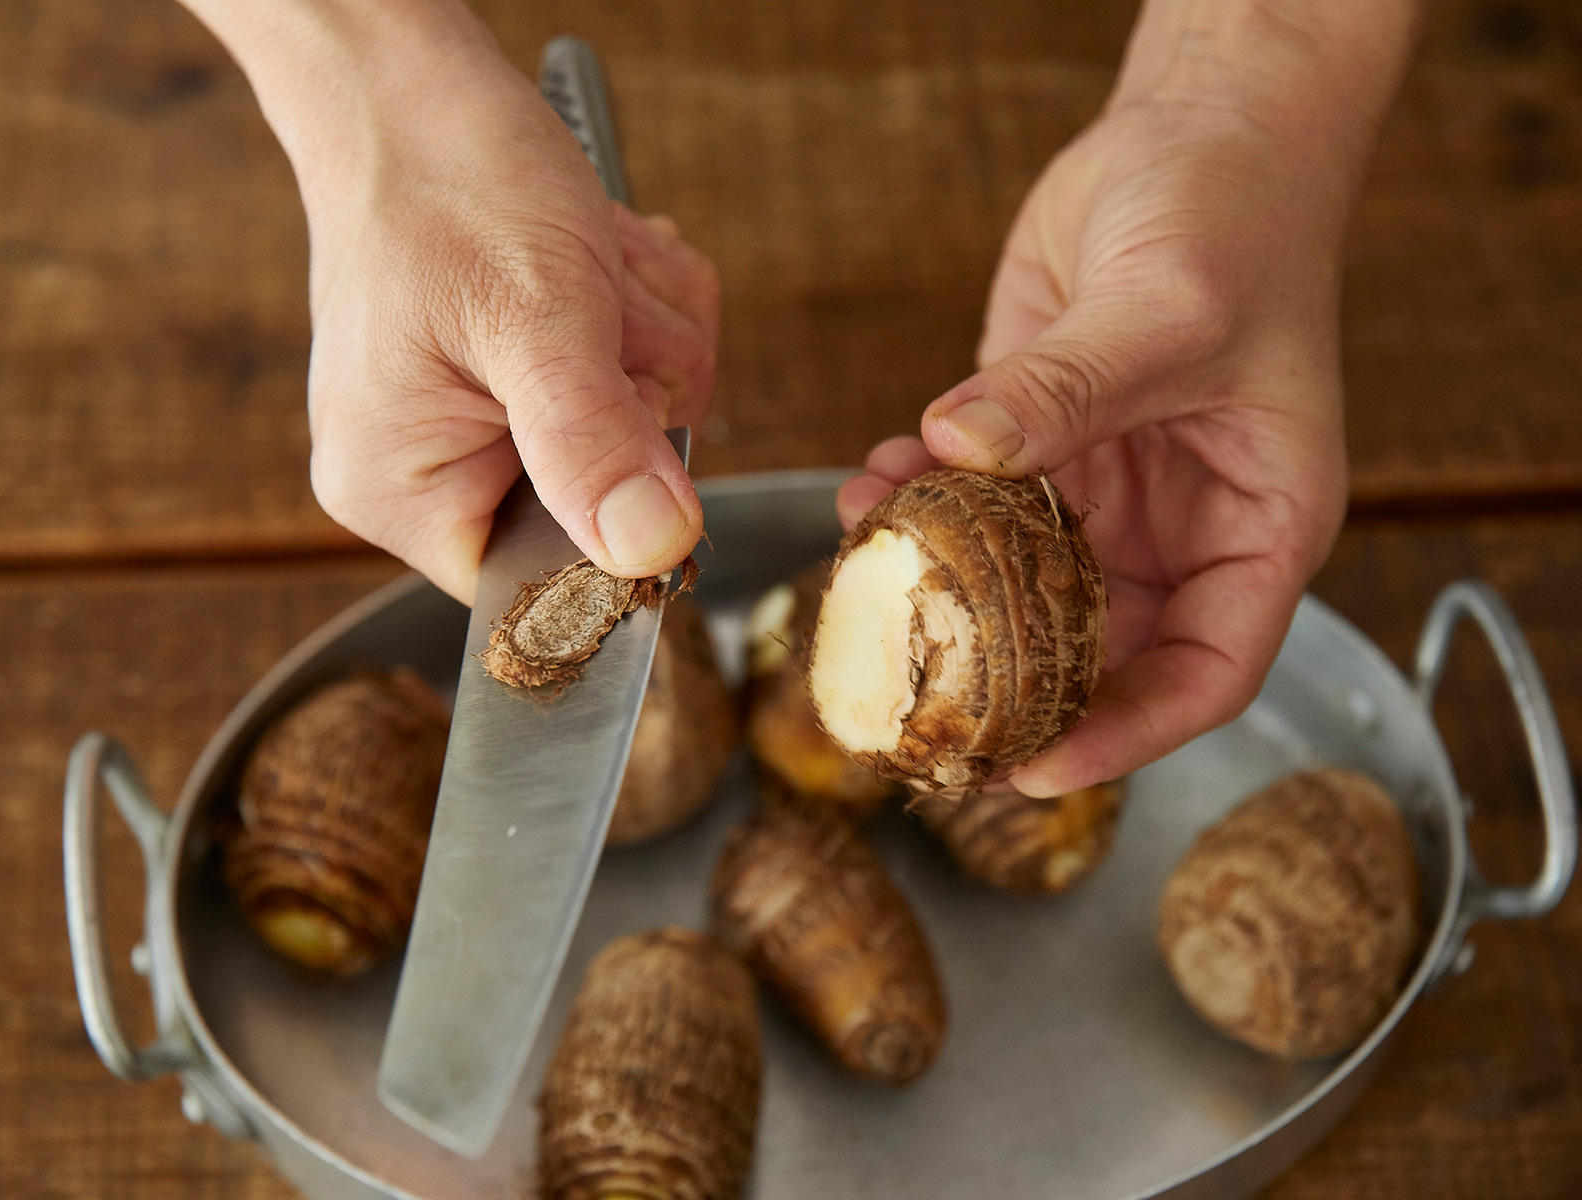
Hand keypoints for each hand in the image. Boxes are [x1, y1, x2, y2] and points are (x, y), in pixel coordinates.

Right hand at [185, 1, 715, 602]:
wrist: (410, 86)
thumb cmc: (443, 181)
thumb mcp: (534, 316)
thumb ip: (591, 442)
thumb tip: (650, 551)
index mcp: (400, 490)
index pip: (542, 589)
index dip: (616, 521)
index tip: (631, 418)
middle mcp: (429, 473)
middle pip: (606, 500)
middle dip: (635, 388)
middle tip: (594, 306)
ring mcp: (478, 424)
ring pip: (636, 428)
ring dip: (643, 335)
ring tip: (586, 267)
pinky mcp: (520, 377)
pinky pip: (627, 376)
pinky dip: (635, 312)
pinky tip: (595, 259)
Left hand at [839, 1, 1420, 795]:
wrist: (1197, 133)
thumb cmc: (1237, 217)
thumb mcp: (1169, 310)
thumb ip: (1068, 391)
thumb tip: (960, 453)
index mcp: (1259, 525)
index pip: (1204, 672)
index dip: (1124, 733)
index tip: (1032, 767)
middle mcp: (1181, 525)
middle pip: (1097, 649)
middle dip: (1004, 675)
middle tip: (913, 694)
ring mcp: (1104, 489)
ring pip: (1017, 579)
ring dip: (942, 577)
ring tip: (873, 550)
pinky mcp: (1038, 443)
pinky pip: (971, 502)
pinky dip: (919, 501)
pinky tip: (876, 479)